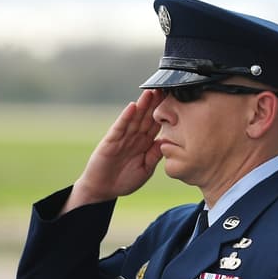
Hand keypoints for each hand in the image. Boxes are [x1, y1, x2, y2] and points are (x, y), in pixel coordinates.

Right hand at [63, 89, 164, 214]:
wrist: (102, 191)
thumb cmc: (124, 180)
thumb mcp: (146, 168)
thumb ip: (155, 155)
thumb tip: (169, 141)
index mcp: (145, 143)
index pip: (156, 124)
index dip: (165, 112)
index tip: (175, 100)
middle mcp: (134, 137)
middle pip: (147, 116)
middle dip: (155, 103)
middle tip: (165, 87)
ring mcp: (122, 138)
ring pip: (134, 118)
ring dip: (142, 105)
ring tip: (150, 91)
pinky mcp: (110, 141)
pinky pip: (120, 128)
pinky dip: (126, 117)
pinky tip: (132, 107)